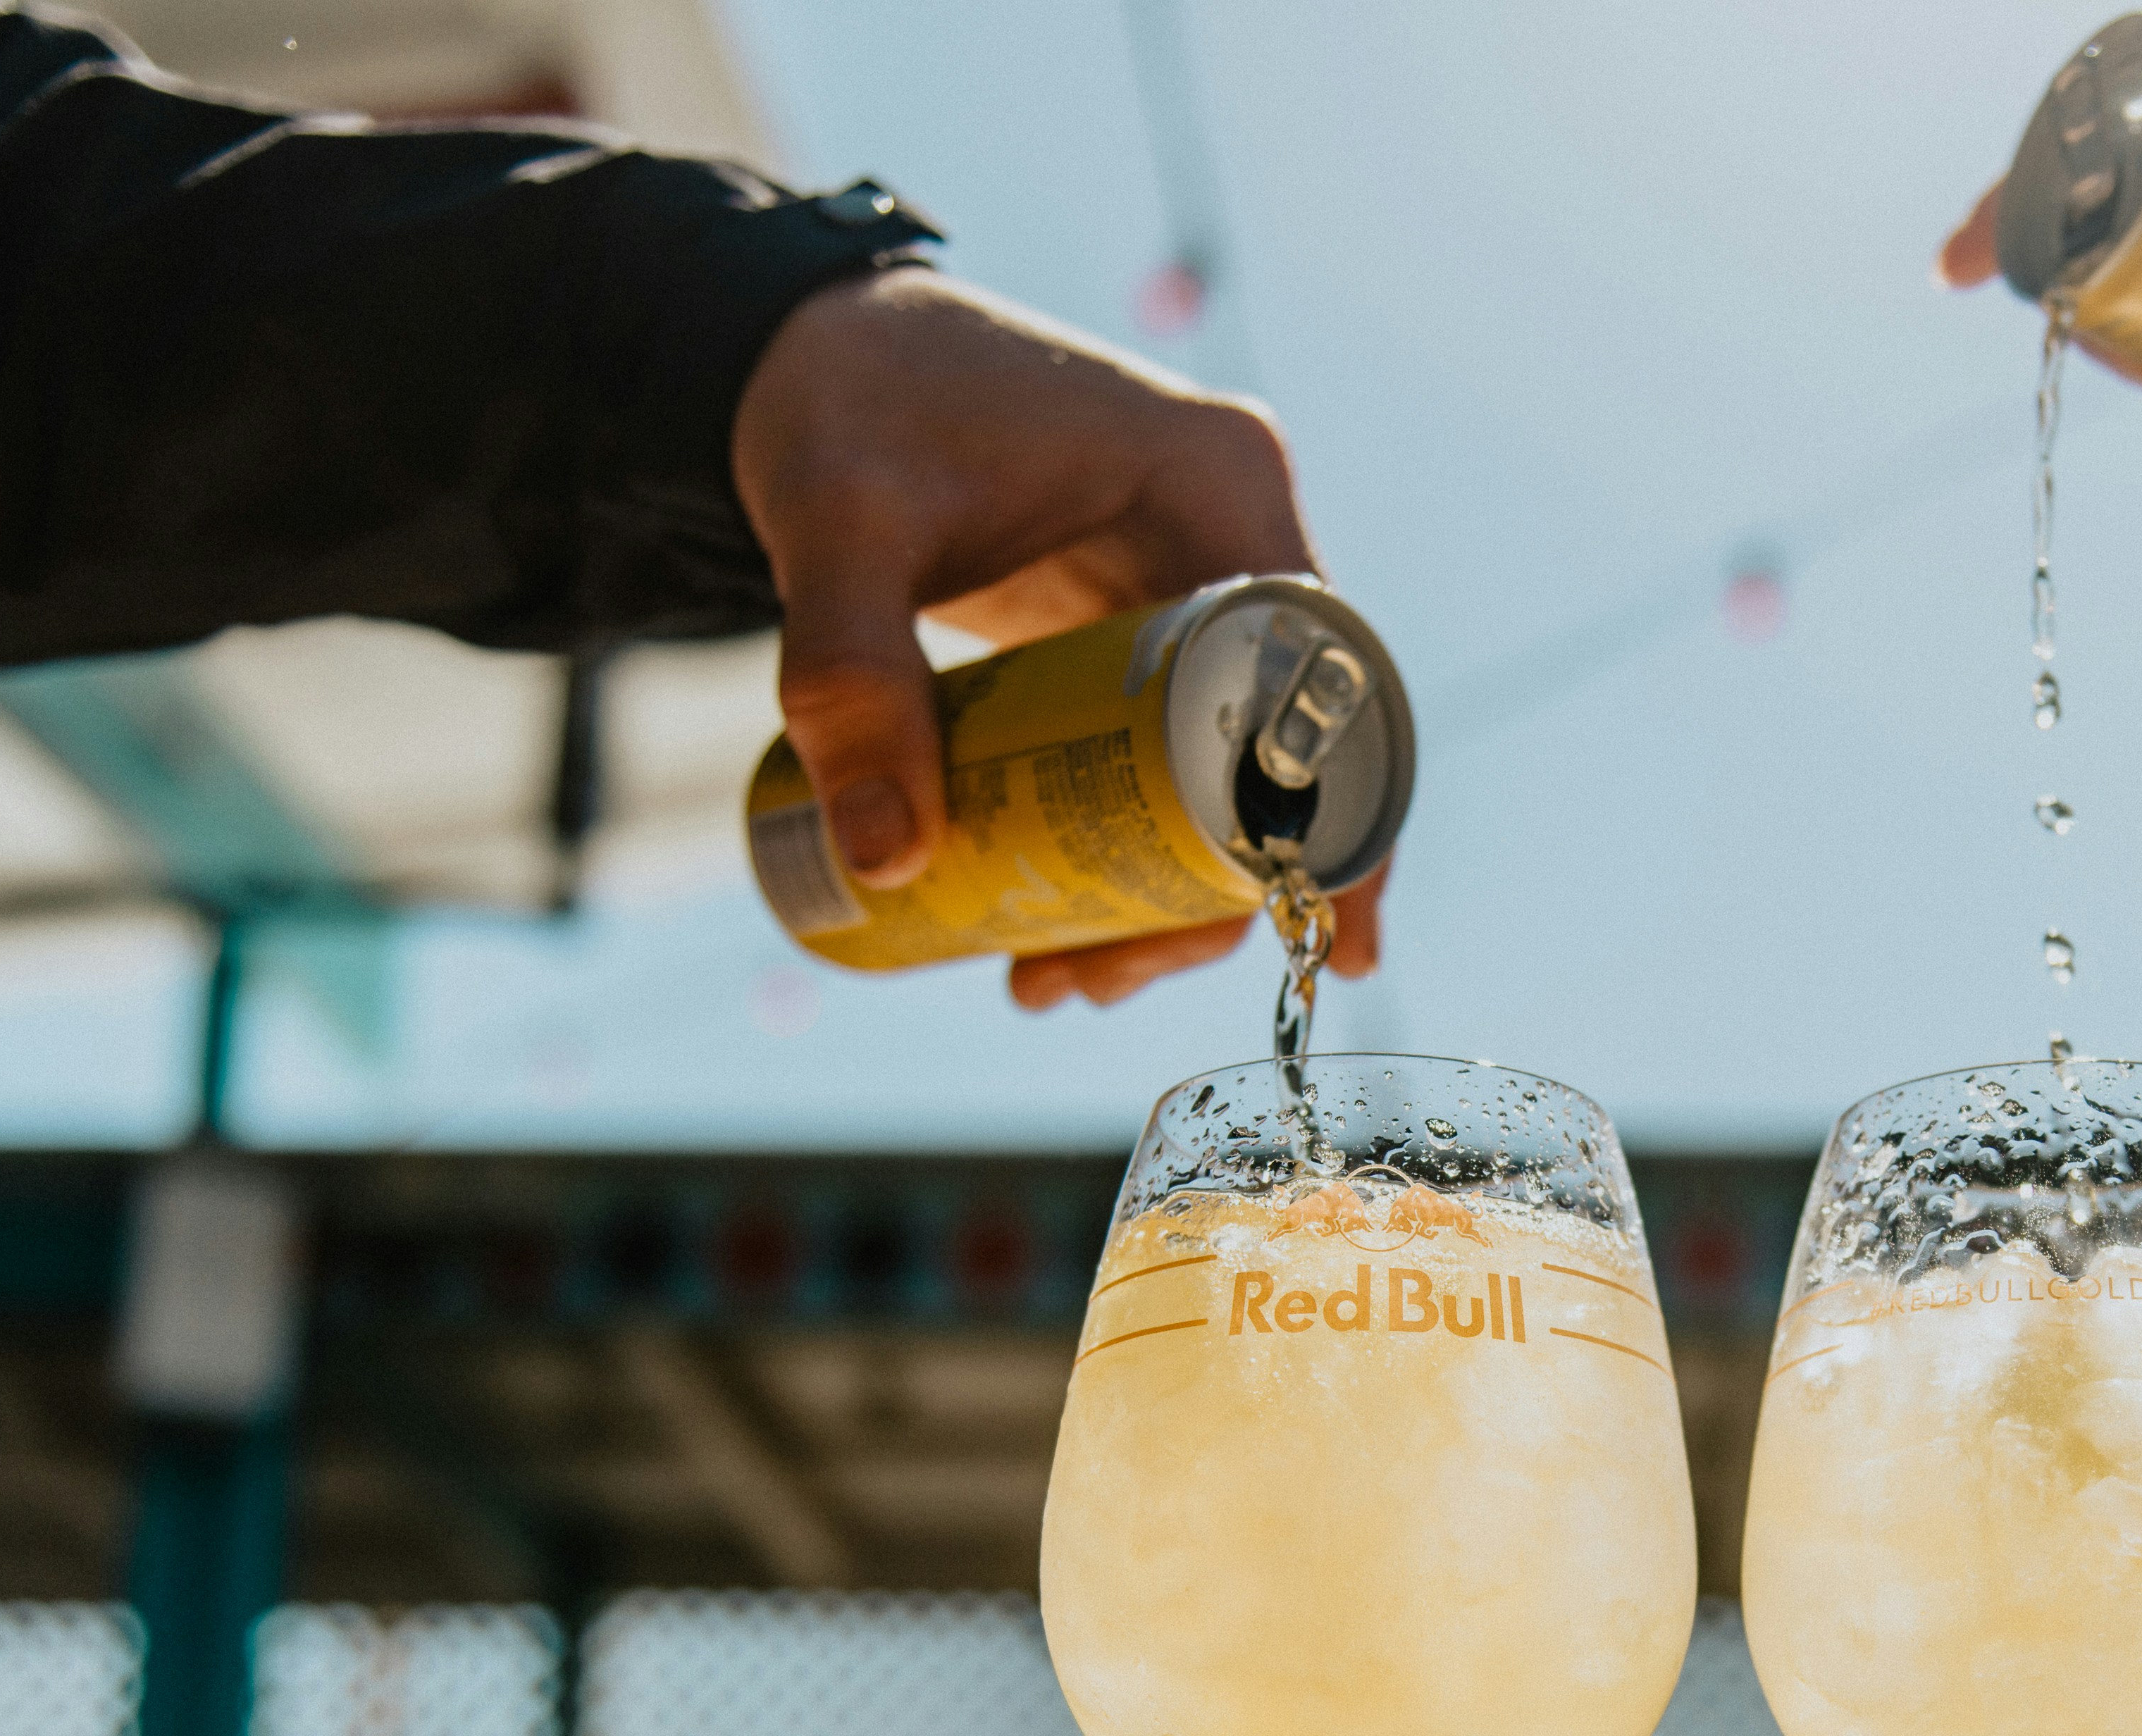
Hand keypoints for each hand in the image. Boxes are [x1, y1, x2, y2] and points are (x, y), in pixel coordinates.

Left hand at [732, 269, 1385, 1013]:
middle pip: (1281, 749)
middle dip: (1214, 893)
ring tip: (1055, 976)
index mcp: (1219, 480)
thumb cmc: (839, 400)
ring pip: (1226, 772)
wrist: (798, 349)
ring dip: (1165, 892)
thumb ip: (849, 677)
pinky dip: (1131, 847)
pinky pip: (1168, 758)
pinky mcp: (1133, 630)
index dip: (1343, 819)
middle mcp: (1230, 533)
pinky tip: (1060, 930)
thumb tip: (888, 861)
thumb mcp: (837, 527)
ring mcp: (1187, 586)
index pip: (1327, 676)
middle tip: (1105, 980)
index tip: (1326, 936)